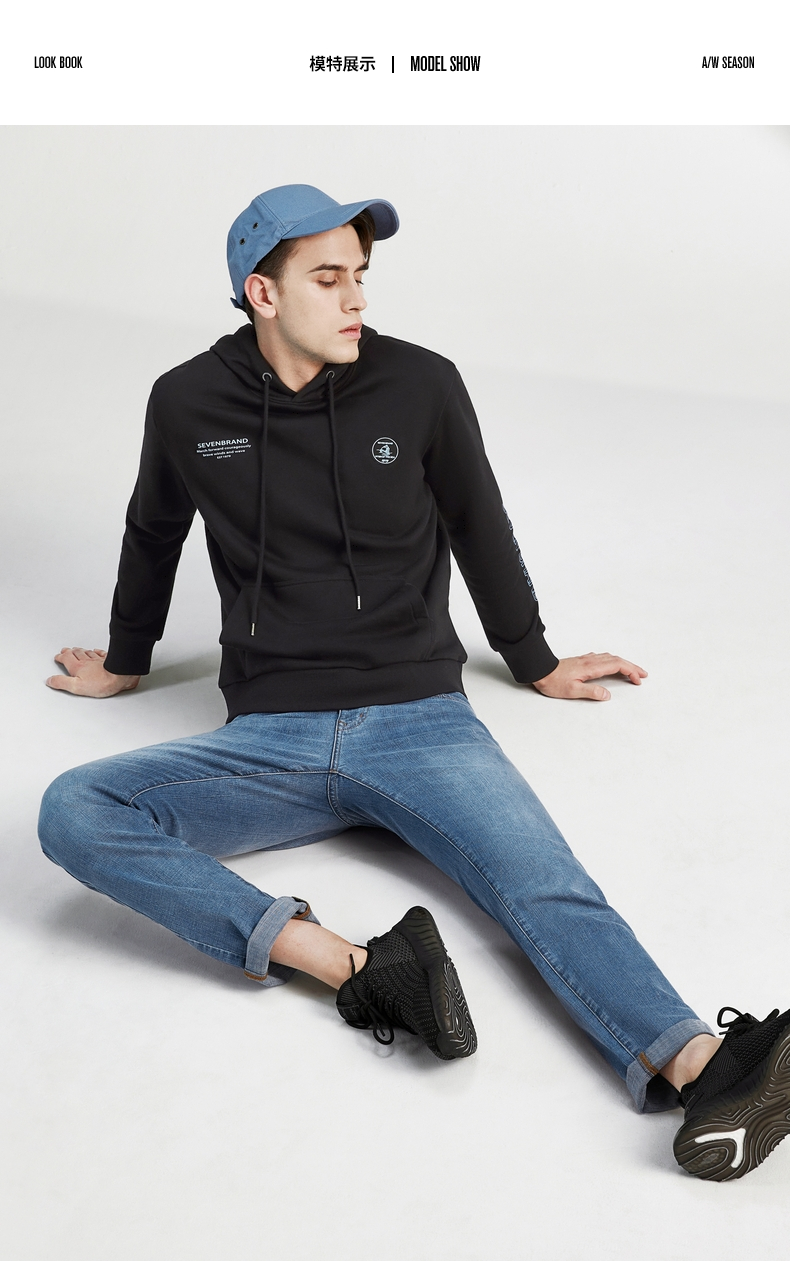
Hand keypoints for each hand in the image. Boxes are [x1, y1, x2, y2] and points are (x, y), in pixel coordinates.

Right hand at [46, 647, 140, 698]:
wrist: (120, 677)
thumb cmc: (101, 683)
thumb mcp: (76, 687)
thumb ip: (62, 683)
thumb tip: (51, 680)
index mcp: (78, 667)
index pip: (66, 659)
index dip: (61, 657)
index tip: (57, 657)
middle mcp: (87, 661)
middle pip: (76, 653)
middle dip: (69, 652)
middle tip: (65, 650)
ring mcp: (98, 660)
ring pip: (87, 652)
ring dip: (80, 650)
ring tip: (77, 650)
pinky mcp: (109, 661)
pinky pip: (100, 653)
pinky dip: (96, 652)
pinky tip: (95, 651)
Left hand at [532, 652, 646, 700]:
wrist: (539, 670)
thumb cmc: (553, 681)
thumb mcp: (572, 691)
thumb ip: (591, 692)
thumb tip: (607, 694)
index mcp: (591, 667)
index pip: (617, 665)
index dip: (630, 671)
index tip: (638, 679)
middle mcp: (590, 661)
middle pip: (617, 660)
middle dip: (632, 667)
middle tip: (643, 675)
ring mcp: (586, 659)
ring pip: (610, 658)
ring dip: (623, 663)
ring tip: (631, 671)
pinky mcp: (581, 661)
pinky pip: (602, 657)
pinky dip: (612, 661)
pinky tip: (610, 664)